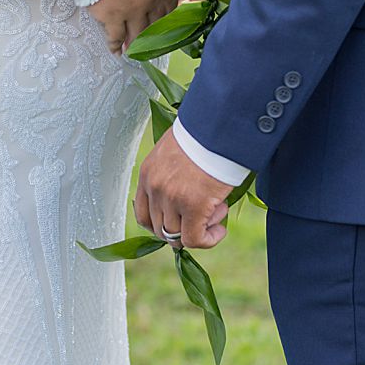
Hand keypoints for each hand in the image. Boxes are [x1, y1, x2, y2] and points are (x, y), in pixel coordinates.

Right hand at [87, 0, 177, 55]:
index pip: (171, 1)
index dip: (168, 13)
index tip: (164, 20)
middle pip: (156, 22)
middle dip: (154, 33)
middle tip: (151, 40)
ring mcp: (132, 10)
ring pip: (138, 33)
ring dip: (137, 43)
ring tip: (134, 50)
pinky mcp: (112, 17)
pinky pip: (116, 36)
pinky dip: (115, 45)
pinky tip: (116, 51)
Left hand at [135, 126, 229, 249]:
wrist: (219, 124)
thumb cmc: (204, 133)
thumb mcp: (177, 150)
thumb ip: (172, 172)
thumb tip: (185, 191)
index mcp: (148, 173)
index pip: (143, 214)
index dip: (162, 223)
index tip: (181, 219)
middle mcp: (154, 187)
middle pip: (159, 229)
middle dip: (183, 227)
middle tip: (206, 213)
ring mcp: (171, 198)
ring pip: (177, 236)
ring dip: (199, 229)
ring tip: (218, 210)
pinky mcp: (192, 206)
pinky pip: (195, 239)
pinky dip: (208, 239)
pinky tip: (221, 229)